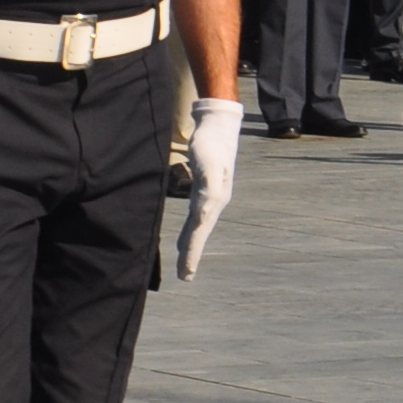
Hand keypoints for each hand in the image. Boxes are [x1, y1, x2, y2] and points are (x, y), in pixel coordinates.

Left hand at [177, 99, 242, 278]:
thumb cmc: (211, 143)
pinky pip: (196, 217)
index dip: (192, 252)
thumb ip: (209, 185)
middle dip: (192, 255)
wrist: (219, 125)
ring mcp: (211, 196)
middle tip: (184, 277)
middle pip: (200, 233)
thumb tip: (205, 211)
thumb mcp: (209, 163)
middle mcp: (214, 201)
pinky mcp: (205, 189)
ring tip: (184, 264)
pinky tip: (186, 237)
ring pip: (199, 227)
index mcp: (214, 199)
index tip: (186, 271)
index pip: (200, 231)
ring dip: (191, 246)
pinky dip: (190, 231)